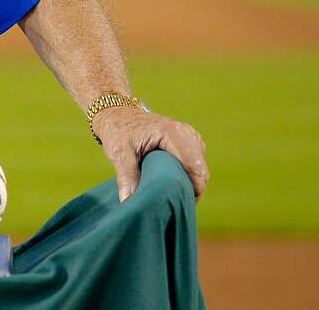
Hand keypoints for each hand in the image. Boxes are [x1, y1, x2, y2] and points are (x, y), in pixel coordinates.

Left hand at [92, 107, 207, 201]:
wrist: (117, 113)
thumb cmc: (118, 130)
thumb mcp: (119, 153)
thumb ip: (126, 177)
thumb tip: (128, 202)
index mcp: (174, 133)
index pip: (196, 169)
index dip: (191, 191)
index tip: (175, 204)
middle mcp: (187, 133)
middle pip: (200, 172)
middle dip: (189, 190)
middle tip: (170, 204)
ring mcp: (191, 136)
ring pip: (199, 170)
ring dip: (189, 184)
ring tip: (168, 195)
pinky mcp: (189, 141)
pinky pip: (195, 165)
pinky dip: (187, 176)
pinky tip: (170, 184)